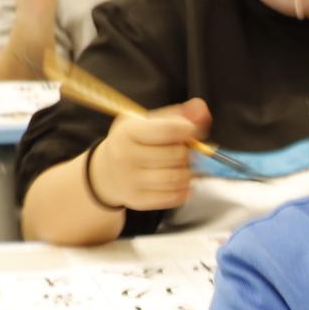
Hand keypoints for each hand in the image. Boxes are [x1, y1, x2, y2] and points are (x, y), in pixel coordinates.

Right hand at [88, 99, 208, 210]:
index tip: (191, 130)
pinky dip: (185, 190)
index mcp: (128, 132)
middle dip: (189, 152)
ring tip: (185, 166)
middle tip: (187, 150)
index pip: (168, 130)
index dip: (188, 129)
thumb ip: (178, 115)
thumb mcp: (148, 122)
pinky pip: (174, 197)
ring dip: (189, 172)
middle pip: (176, 155)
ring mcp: (131, 181)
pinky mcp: (138, 200)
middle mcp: (126, 157)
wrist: (107, 172)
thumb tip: (201, 108)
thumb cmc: (134, 143)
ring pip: (177, 178)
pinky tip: (181, 182)